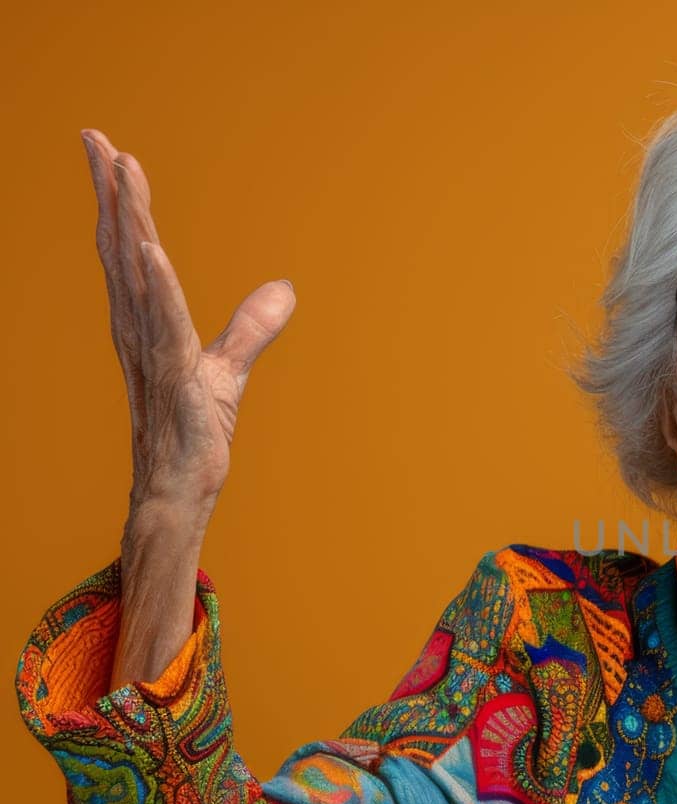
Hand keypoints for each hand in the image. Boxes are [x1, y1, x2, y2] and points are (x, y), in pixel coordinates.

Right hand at [81, 129, 295, 684]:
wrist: (176, 497)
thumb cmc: (190, 438)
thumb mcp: (227, 373)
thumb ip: (252, 328)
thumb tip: (286, 288)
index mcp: (146, 325)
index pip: (129, 252)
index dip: (118, 202)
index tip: (108, 150)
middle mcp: (138, 333)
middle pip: (120, 250)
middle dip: (109, 193)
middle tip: (95, 136)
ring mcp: (152, 356)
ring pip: (136, 277)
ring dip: (128, 223)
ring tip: (122, 171)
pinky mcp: (173, 383)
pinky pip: (163, 327)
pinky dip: (158, 287)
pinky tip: (151, 250)